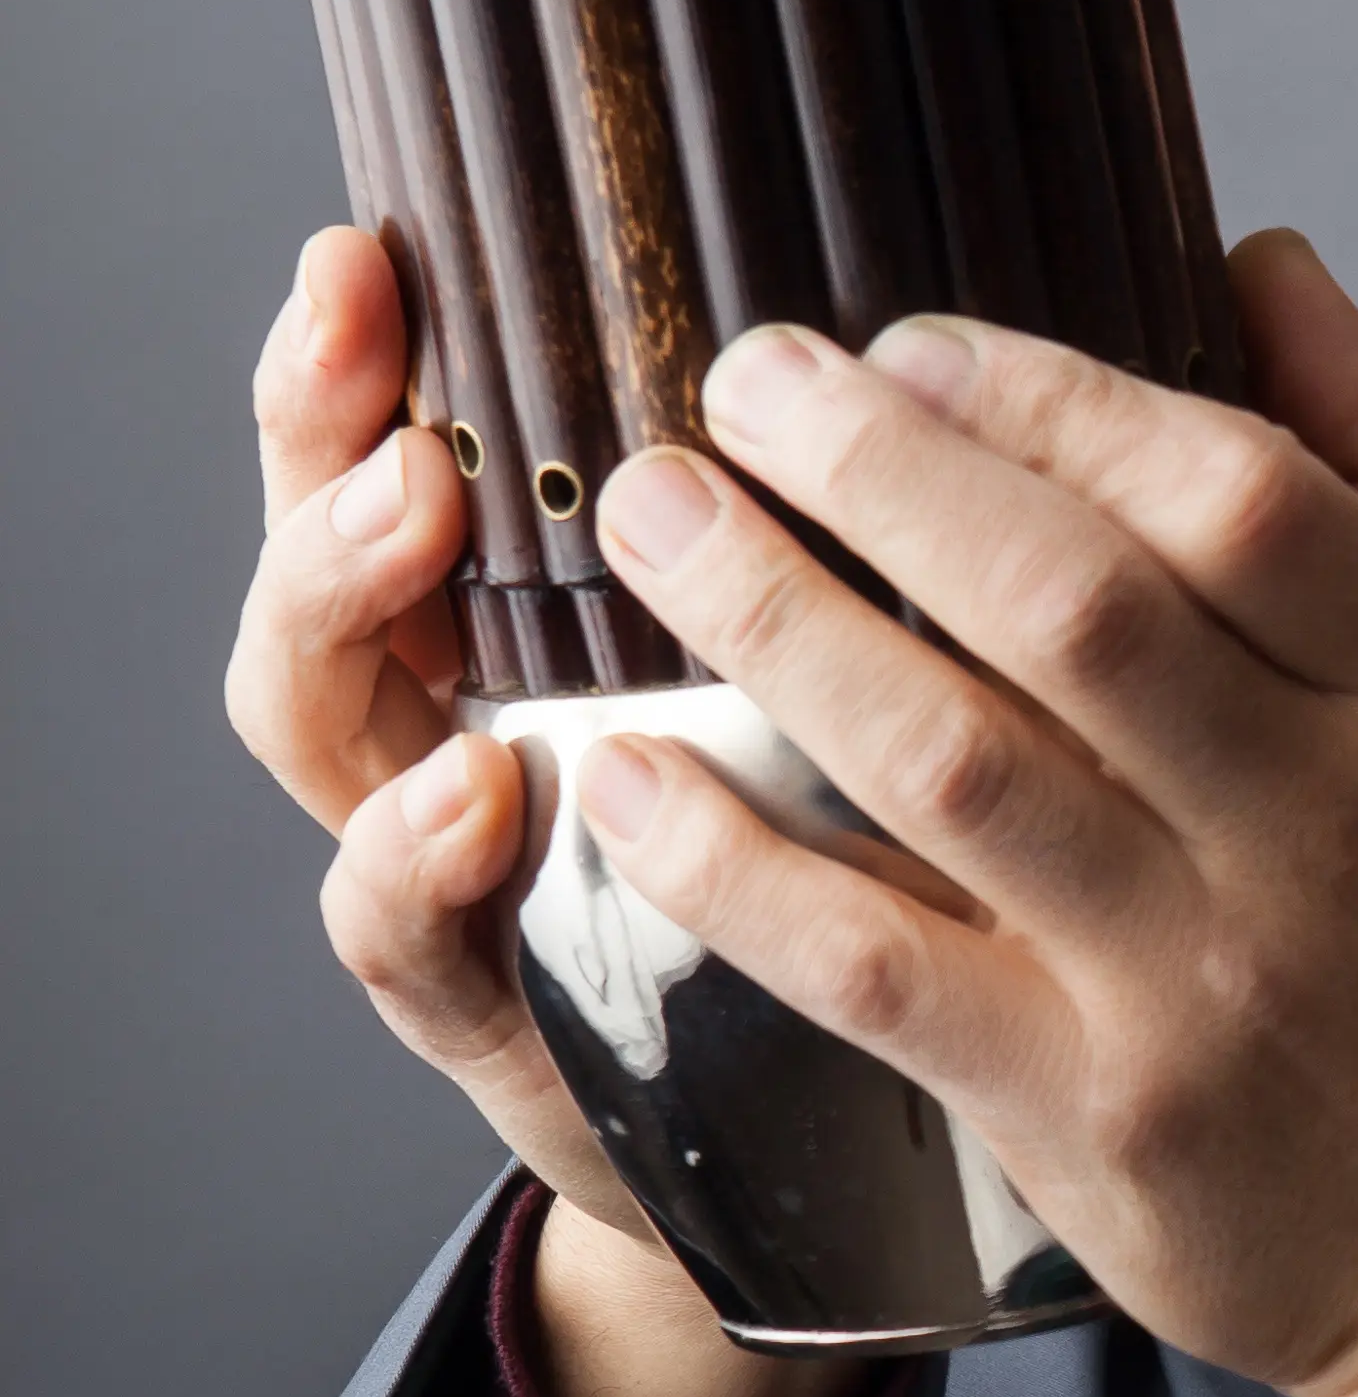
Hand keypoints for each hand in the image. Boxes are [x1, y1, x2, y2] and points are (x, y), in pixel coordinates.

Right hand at [224, 226, 871, 1396]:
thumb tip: (999, 328)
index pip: (411, 435)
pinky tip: (476, 799)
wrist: (839, 1147)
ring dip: (348, 603)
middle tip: (371, 354)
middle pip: (328, 550)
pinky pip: (406, 940)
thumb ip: (923, 523)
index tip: (372, 249)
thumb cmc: (885, 877)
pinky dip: (417, 867)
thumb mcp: (902, 669)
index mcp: (547, 607)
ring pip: (320, 717)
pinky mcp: (491, 1019)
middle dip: (320, 443)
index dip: (368, 349)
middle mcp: (462, 713)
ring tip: (408, 511)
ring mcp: (452, 866)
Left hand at [577, 238, 1357, 1396]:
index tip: (911, 345)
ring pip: (951, 764)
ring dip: (775, 620)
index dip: (1053, 399)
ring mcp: (1199, 983)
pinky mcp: (1090, 1114)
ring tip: (656, 517)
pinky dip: (738, 866)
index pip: (1236, 499)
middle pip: (1073, 606)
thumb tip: (1258, 263)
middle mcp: (1325, 832)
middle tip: (738, 384)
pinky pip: (877, 965)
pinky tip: (634, 776)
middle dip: (877, 470)